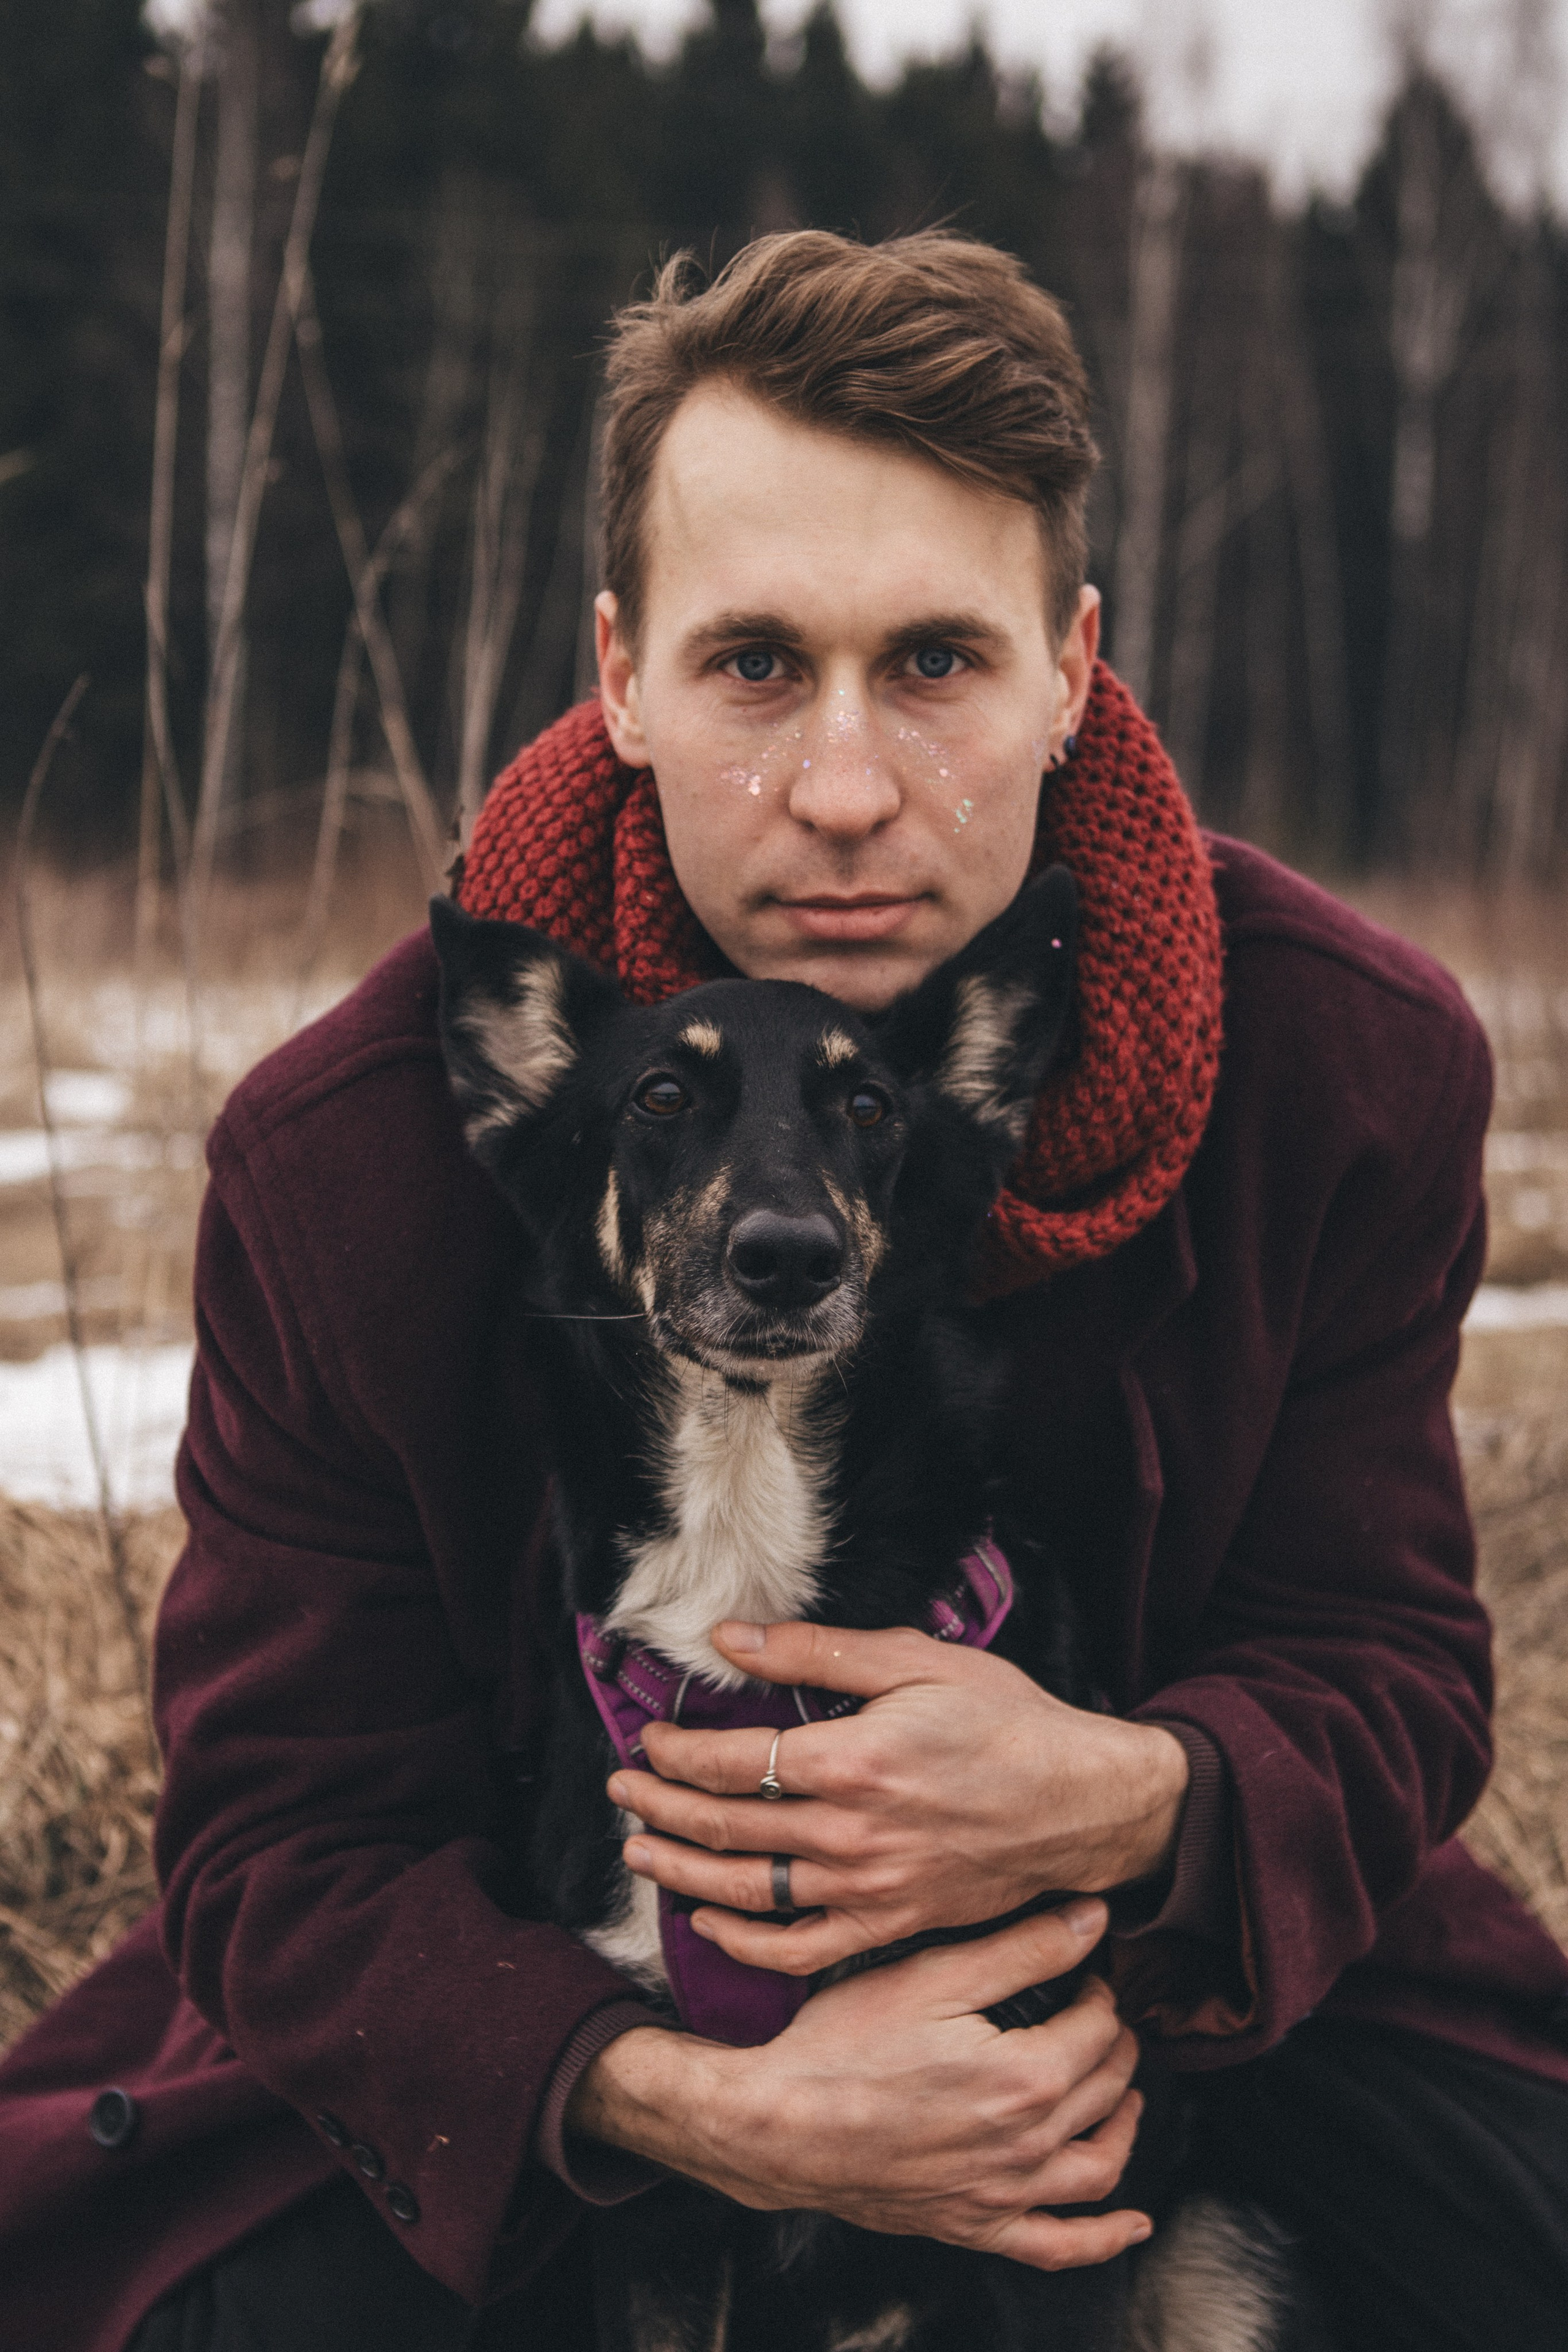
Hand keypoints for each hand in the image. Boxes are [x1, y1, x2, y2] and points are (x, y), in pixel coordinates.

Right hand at [566, 1899, 1149, 2271]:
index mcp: (1026, 2078)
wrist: (782, 2124)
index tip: (1078, 1965)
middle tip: (1097, 2010)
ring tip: (1126, 2091)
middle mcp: (1026, 2145)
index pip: (1098, 2025)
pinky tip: (1131, 2223)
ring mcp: (1002, 2194)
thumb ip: (1022, 1948)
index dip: (1096, 1986)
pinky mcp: (973, 2226)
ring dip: (1124, 2123)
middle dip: (1113, 2041)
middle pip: (1105, 2087)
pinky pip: (1057, 2246)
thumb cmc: (846, 2045)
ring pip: (1097, 2165)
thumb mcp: (932, 1976)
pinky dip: (1104, 2238)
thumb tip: (1093, 1917)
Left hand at [607, 1618, 1188, 1975]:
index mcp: (854, 1761)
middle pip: (725, 1827)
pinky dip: (745, 1939)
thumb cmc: (1005, 1720)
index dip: (676, 1755)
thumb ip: (814, 1652)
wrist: (1083, 1802)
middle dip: (660, 1808)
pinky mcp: (891, 1925)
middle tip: (621, 1792)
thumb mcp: (915, 1661)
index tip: (648, 1742)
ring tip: (641, 1850)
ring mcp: (871, 1889)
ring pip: (749, 1891)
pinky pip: (800, 1948)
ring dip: (683, 1871)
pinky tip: (710, 1919)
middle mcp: (852, 1834)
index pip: (732, 1764)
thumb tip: (730, 1639)